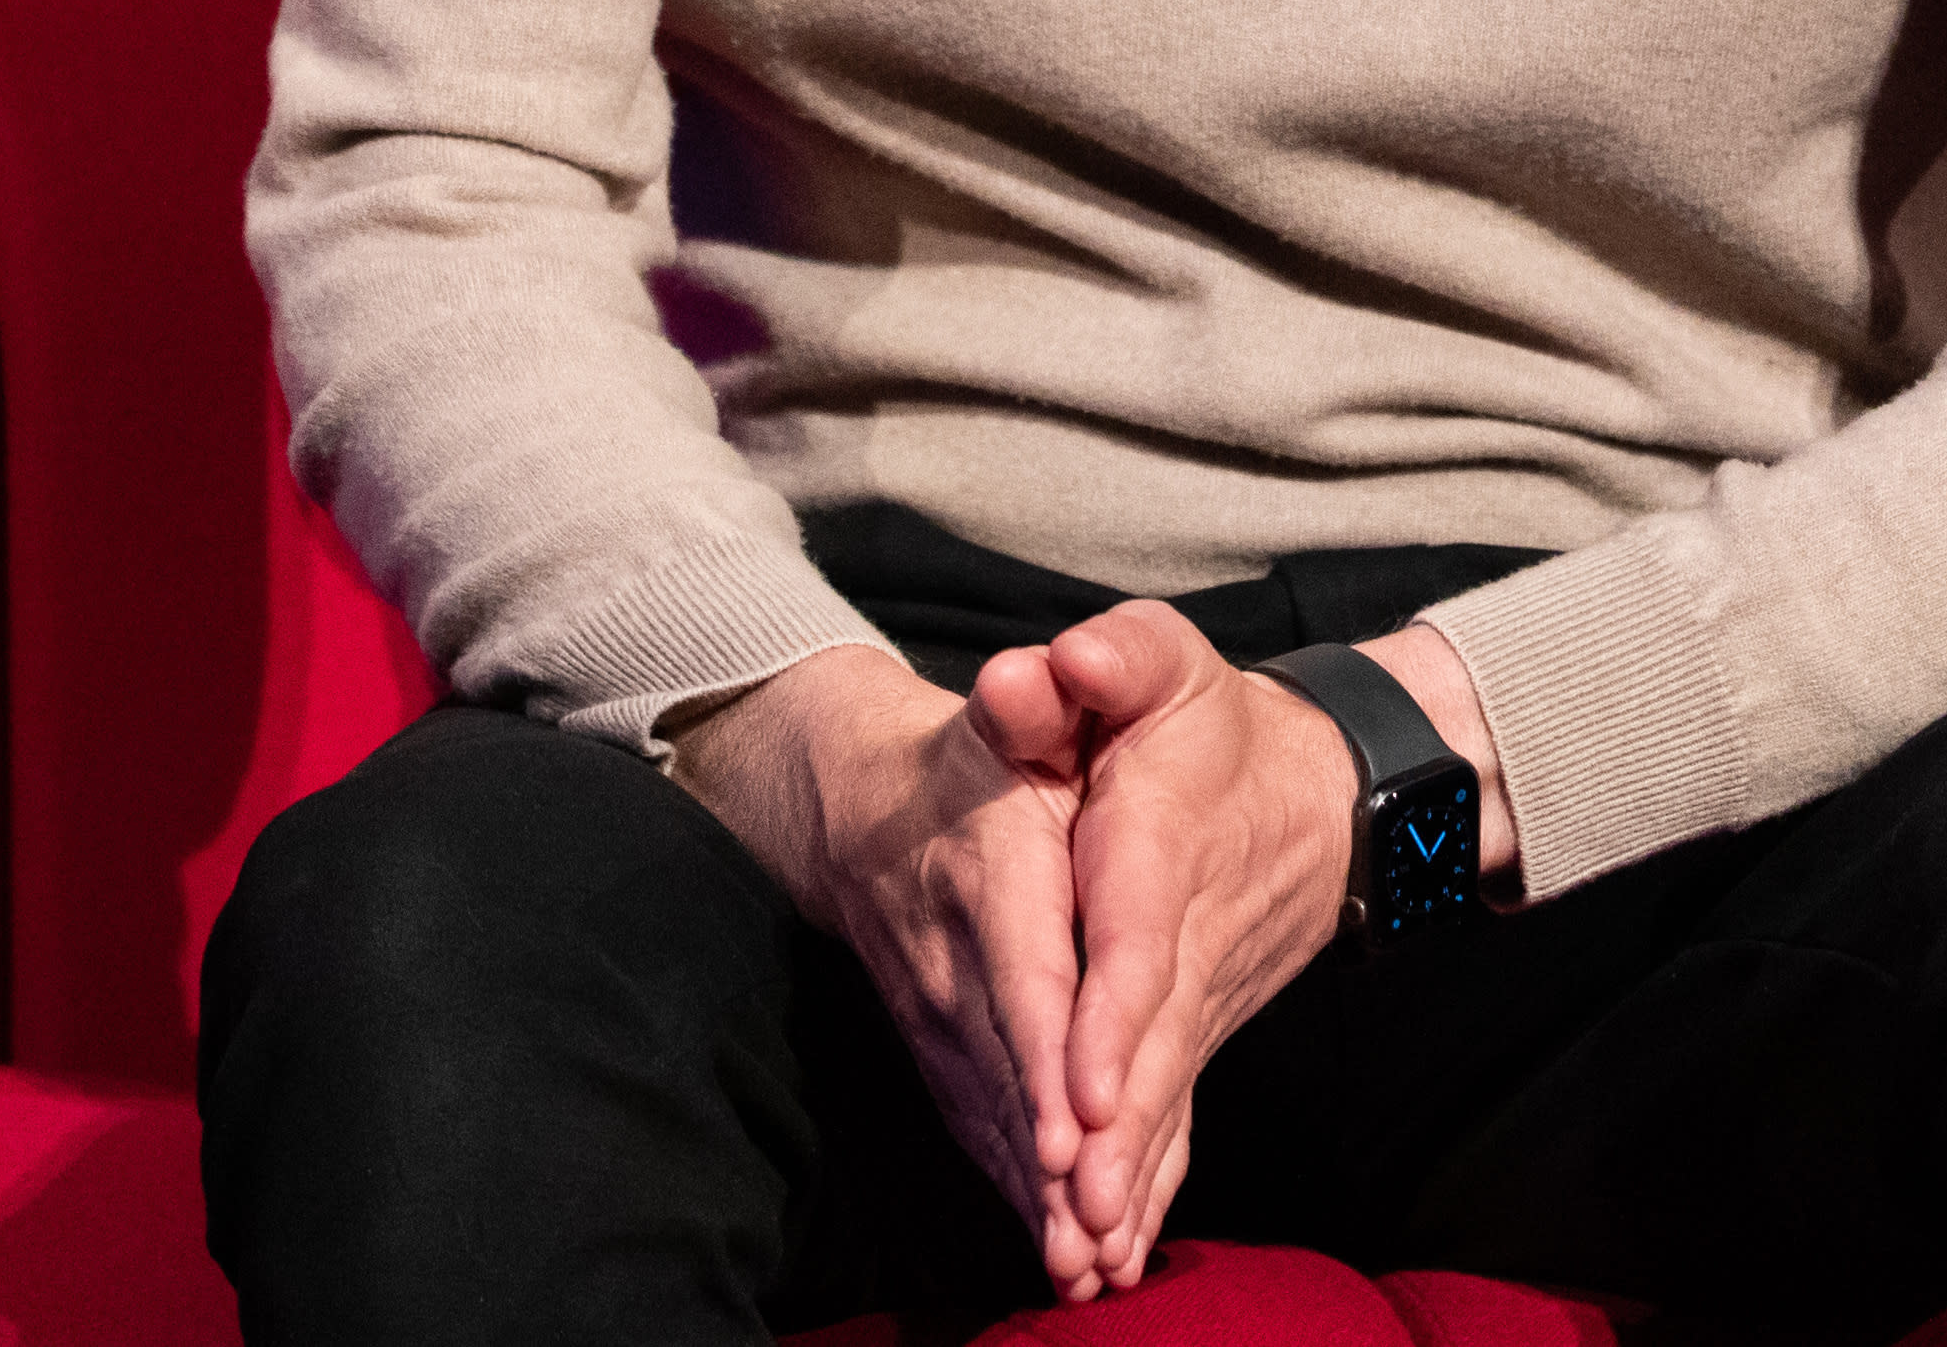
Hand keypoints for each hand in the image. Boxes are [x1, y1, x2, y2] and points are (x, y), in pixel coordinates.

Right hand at [667, 645, 1117, 1301]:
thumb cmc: (970, 757)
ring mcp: (939, 1014)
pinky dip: (1018, 1192)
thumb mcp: (1012, 708)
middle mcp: (957, 955)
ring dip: (1037, 1198)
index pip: (1023, 968)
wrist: (852, 800)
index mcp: (990, 867)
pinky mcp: (940, 1050)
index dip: (1051, 1046)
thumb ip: (1044, 695)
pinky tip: (1060, 1247)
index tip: (1084, 1122)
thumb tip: (1034, 675)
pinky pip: (981, 1128)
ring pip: (995, 1116)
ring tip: (1084, 1271)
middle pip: (1010, 1070)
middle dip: (1052, 1161)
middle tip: (1093, 1240)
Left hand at [974, 610, 1517, 1291]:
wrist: (1326, 791)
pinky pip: (1176, 1116)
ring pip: (1165, 1093)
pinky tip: (1116, 1254)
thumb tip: (1052, 664)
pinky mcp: (1197, 1031)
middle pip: (1151, 1042)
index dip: (1112, 1015)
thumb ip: (1112, 659)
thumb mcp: (1166, 663)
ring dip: (1129, 1177)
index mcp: (1163, 842)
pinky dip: (1151, 1186)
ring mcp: (1200, 996)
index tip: (1084, 1089)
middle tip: (1076, 1209)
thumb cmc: (1217, 726)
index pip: (1137, 937)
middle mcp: (1188, 936)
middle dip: (1118, 1132)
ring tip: (1088, 1254)